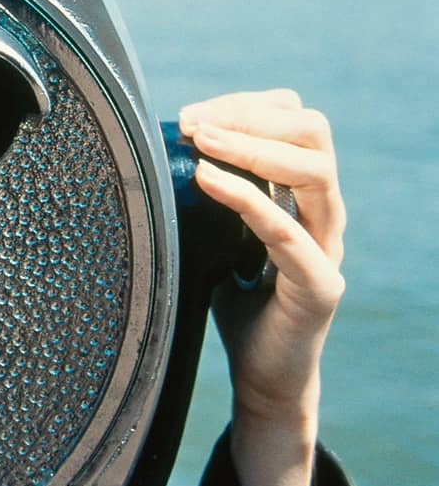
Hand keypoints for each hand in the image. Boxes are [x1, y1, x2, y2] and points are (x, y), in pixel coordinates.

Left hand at [178, 89, 345, 485]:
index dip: (246, 106)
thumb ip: (204, 193)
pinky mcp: (319, 286)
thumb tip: (155, 149)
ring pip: (315, 171)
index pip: (293, 122)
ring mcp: (329, 247)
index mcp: (303, 195)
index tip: (191, 113)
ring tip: (201, 138)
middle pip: (313, 133)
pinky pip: (290, 231)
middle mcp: (325, 213)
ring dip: (252, 145)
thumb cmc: (233, 304)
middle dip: (252, 114)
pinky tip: (206, 178)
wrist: (259, 379)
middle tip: (194, 121)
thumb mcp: (213, 234)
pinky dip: (246, 197)